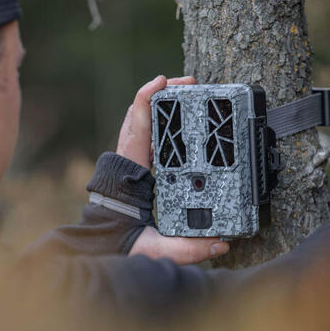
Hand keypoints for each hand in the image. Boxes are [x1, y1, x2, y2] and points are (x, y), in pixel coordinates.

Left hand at [118, 75, 229, 264]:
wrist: (109, 246)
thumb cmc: (128, 242)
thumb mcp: (157, 247)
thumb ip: (187, 248)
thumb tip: (220, 244)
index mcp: (130, 172)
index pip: (134, 127)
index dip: (145, 100)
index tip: (162, 82)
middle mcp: (127, 162)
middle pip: (138, 116)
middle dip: (161, 94)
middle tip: (190, 84)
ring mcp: (130, 161)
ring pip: (140, 122)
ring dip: (160, 104)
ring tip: (187, 92)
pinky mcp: (136, 165)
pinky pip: (146, 135)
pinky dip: (159, 120)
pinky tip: (178, 117)